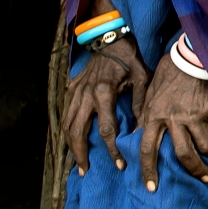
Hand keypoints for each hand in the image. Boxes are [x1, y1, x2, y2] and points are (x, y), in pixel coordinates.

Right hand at [63, 34, 149, 173]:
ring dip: (70, 145)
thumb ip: (140, 104)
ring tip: (77, 161)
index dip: (112, 149)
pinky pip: (66, 113)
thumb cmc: (129, 58)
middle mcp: (85, 94)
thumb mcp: (141, 79)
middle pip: (76, 131)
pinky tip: (72, 141)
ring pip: (66, 124)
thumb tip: (141, 130)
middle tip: (86, 170)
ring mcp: (75, 91)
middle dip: (80, 153)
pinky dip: (67, 129)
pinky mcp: (72, 88)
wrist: (110, 38)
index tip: (119, 164)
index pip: (105, 129)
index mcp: (103, 93)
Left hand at [136, 60, 207, 191]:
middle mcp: (174, 120)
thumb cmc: (164, 75)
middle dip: (195, 169)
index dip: (148, 169)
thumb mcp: (147, 96)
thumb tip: (135, 134)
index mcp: (154, 117)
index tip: (151, 187)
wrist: (185, 56)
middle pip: (184, 154)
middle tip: (205, 178)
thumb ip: (143, 116)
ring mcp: (194, 115)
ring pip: (207, 145)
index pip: (147, 149)